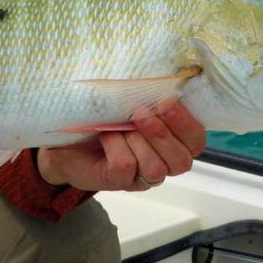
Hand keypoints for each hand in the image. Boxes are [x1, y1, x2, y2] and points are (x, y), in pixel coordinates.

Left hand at [37, 103, 205, 191]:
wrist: (67, 134)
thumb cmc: (105, 115)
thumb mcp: (130, 101)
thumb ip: (150, 96)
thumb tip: (163, 79)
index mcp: (173, 141)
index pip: (195, 141)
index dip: (186, 124)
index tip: (167, 101)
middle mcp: (162, 162)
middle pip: (182, 160)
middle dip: (163, 134)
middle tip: (141, 113)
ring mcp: (141, 177)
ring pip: (156, 168)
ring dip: (138, 142)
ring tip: (120, 125)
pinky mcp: (119, 183)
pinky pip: (127, 167)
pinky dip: (116, 147)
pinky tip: (106, 136)